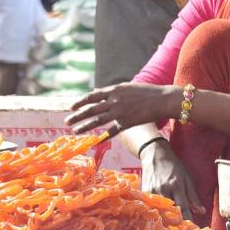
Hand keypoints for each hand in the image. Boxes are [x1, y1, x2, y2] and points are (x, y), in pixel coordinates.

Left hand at [65, 83, 179, 135]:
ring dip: (84, 126)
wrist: (162, 99)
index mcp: (114, 90)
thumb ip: (112, 91)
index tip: (71, 107)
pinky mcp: (127, 122)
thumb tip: (97, 92)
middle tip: (67, 121)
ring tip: (75, 130)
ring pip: (97, 121)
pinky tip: (95, 141)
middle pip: (91, 109)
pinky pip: (112, 131)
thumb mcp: (127, 87)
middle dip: (77, 116)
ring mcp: (120, 112)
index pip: (92, 96)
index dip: (80, 102)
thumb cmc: (147, 93)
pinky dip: (103, 137)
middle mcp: (114, 100)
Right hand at [140, 140, 205, 219]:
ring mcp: (152, 191)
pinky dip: (156, 214)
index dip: (187, 220)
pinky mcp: (144, 192)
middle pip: (169, 213)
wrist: (154, 154)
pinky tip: (159, 221)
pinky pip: (150, 207)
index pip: (183, 208)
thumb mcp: (187, 178)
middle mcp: (163, 189)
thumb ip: (193, 196)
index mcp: (176, 186)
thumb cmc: (174, 166)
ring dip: (165, 221)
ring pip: (159, 211)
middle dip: (175, 224)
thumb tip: (202, 212)